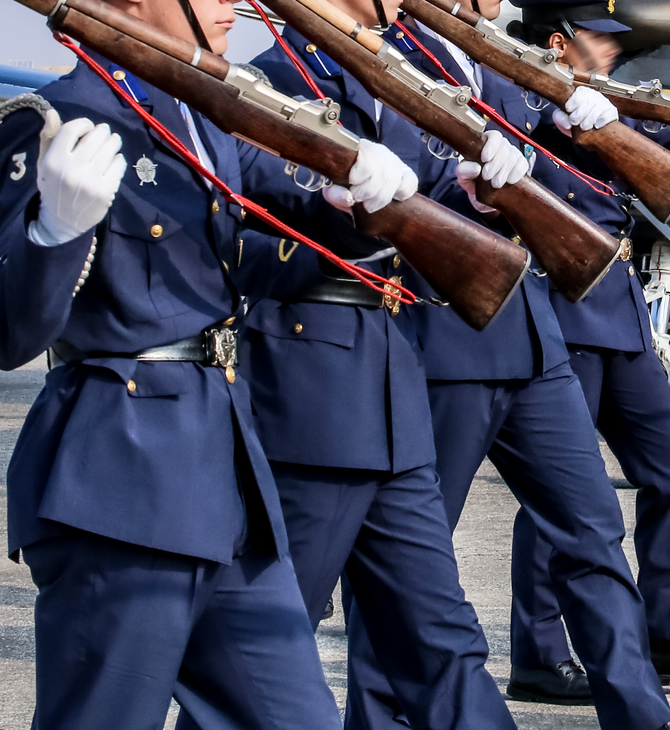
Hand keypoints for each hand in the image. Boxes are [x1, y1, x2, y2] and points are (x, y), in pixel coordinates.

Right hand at [33, 114, 126, 244]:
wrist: (63, 221)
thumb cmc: (54, 188)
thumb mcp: (44, 163)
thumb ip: (48, 138)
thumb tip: (52, 112)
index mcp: (54, 160)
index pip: (72, 130)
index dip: (84, 123)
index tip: (89, 126)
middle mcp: (72, 169)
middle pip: (94, 138)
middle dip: (103, 132)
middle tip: (106, 132)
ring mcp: (90, 181)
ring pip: (109, 150)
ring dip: (114, 142)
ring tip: (114, 141)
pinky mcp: (106, 191)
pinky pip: (118, 166)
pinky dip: (119, 159)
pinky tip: (116, 159)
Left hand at [323, 139, 417, 213]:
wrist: (359, 190)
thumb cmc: (345, 187)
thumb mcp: (334, 189)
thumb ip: (335, 193)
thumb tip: (349, 198)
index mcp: (360, 149)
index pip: (368, 155)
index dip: (361, 171)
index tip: (352, 182)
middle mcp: (379, 153)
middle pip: (381, 170)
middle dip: (368, 190)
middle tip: (357, 198)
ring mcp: (395, 163)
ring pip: (394, 179)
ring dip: (380, 198)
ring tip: (368, 205)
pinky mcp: (406, 174)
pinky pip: (410, 182)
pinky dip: (402, 193)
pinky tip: (391, 198)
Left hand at [456, 130, 527, 212]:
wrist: (484, 197)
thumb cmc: (473, 181)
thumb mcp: (463, 178)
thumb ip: (464, 171)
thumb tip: (476, 168)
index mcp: (485, 144)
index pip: (494, 136)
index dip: (491, 146)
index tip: (484, 159)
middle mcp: (501, 146)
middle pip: (504, 147)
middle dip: (495, 163)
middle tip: (486, 177)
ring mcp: (512, 154)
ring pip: (513, 156)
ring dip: (504, 171)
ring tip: (495, 184)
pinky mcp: (521, 164)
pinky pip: (523, 164)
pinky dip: (516, 173)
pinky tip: (509, 181)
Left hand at [553, 86, 617, 135]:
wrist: (589, 133)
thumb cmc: (576, 122)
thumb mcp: (564, 119)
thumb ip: (559, 117)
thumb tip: (566, 122)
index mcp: (582, 94)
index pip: (580, 92)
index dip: (573, 102)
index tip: (569, 110)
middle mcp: (594, 95)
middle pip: (589, 100)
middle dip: (579, 114)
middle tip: (575, 122)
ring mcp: (604, 103)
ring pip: (598, 107)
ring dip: (589, 120)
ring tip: (584, 127)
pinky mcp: (612, 112)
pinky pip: (607, 114)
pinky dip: (600, 122)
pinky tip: (596, 126)